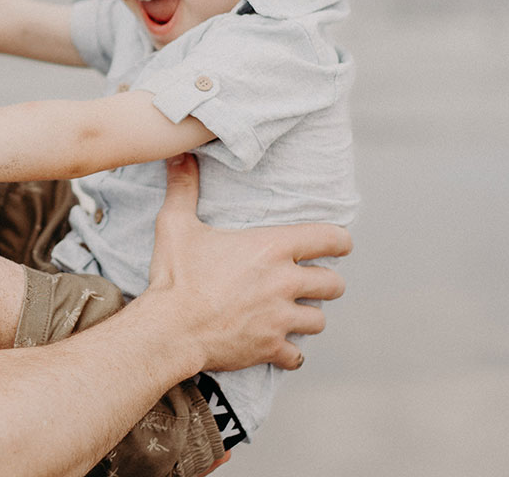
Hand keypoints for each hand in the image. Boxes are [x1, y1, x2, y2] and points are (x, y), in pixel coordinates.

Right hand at [146, 154, 350, 373]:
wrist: (170, 328)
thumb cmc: (176, 276)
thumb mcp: (176, 225)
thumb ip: (183, 188)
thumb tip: (179, 154)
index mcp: (271, 248)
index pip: (330, 239)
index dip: (339, 241)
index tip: (337, 244)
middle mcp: (285, 282)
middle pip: (333, 284)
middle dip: (325, 283)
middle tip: (308, 283)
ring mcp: (281, 318)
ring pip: (319, 320)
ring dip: (307, 317)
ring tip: (292, 314)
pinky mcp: (272, 347)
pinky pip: (297, 355)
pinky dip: (289, 353)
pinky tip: (278, 346)